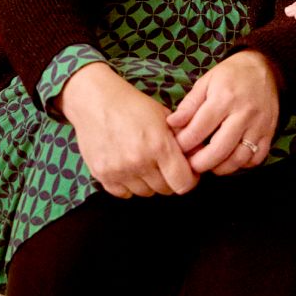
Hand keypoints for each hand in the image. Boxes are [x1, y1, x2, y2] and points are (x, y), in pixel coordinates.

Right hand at [58, 62, 198, 197]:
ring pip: (145, 193)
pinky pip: (124, 194)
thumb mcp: (164, 116)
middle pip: (165, 189)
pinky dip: (129, 185)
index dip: (190, 179)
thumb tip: (199, 154)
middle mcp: (140, 161)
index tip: (188, 172)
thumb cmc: (133, 105)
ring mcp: (119, 170)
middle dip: (170, 179)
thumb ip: (183, 137)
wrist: (96, 101)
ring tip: (147, 163)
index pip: (183, 182)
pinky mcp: (102, 175)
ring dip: (150, 182)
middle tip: (166, 164)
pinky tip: (130, 168)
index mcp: (159, 145)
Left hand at [166, 50, 278, 175]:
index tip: (177, 148)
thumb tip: (172, 124)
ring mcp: (259, 125)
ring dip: (220, 168)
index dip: (183, 144)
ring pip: (239, 158)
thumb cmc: (231, 74)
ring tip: (209, 163)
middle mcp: (243, 113)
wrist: (265, 67)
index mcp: (224, 98)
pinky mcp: (270, 132)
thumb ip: (189, 104)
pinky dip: (243, 164)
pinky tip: (231, 159)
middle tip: (190, 164)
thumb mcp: (206, 81)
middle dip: (199, 163)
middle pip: (219, 150)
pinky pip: (257, 158)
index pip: (198, 130)